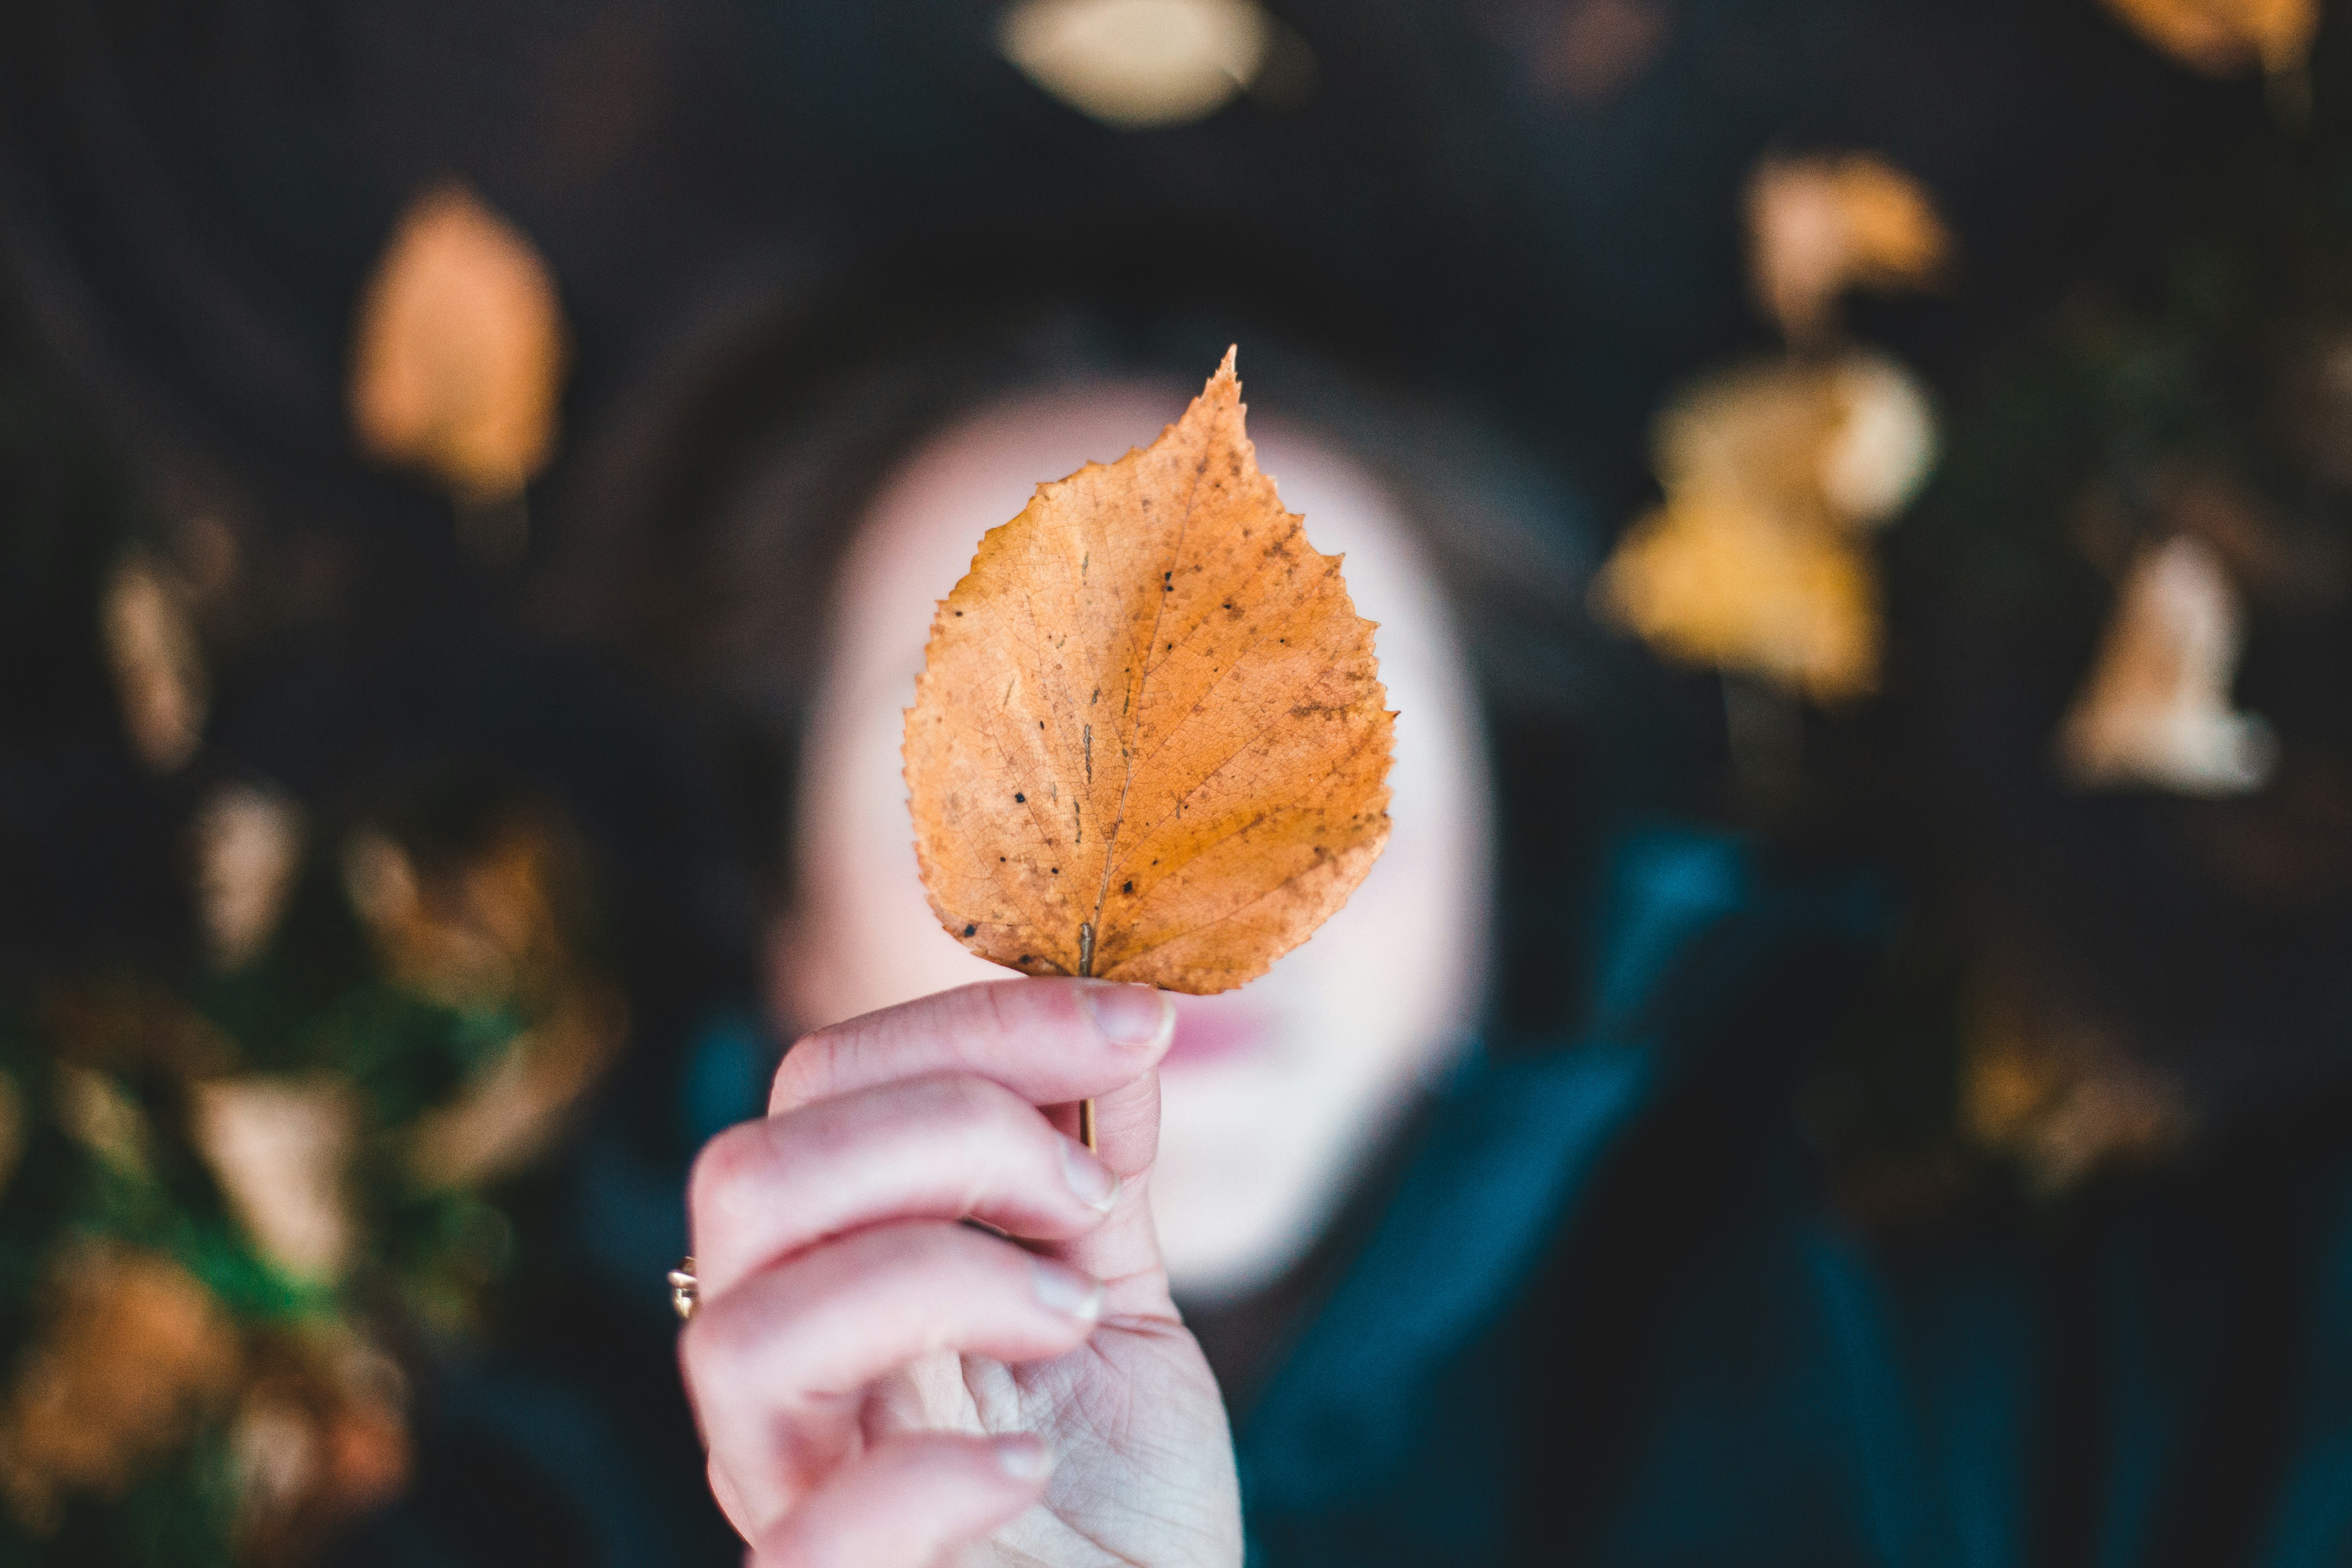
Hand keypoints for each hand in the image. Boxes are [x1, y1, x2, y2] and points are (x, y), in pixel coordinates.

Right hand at [681, 978, 1242, 1566]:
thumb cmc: (1114, 1499)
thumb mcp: (1118, 1305)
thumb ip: (1094, 1175)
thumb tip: (1118, 1022)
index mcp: (826, 1270)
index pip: (822, 1085)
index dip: (979, 1025)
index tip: (1135, 1027)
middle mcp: (778, 1372)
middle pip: (750, 1177)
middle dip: (947, 1135)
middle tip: (1085, 1201)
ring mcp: (785, 1490)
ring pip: (743, 1334)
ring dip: (937, 1283)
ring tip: (1070, 1319)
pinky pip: (806, 1538)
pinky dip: (925, 1480)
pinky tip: (1026, 1470)